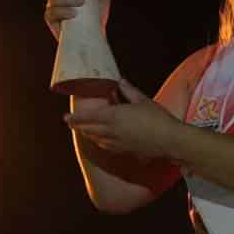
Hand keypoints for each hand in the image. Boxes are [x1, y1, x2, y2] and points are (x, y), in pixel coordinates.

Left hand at [65, 80, 182, 158]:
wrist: (169, 141)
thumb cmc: (157, 118)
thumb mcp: (143, 100)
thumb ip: (129, 91)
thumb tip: (120, 82)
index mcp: (114, 116)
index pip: (88, 117)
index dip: (75, 118)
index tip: (65, 118)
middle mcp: (111, 131)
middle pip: (88, 130)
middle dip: (78, 126)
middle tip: (71, 123)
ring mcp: (116, 143)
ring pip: (95, 139)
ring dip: (88, 134)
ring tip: (84, 129)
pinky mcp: (123, 151)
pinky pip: (105, 146)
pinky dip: (99, 141)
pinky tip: (101, 140)